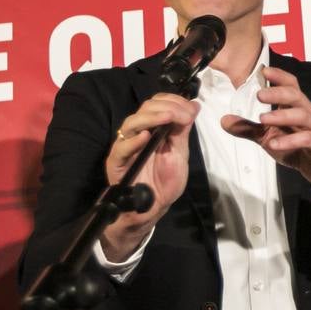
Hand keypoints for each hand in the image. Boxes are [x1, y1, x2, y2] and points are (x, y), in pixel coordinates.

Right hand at [101, 93, 198, 258]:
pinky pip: (121, 148)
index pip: (157, 104)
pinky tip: (146, 137)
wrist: (152, 208)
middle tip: (184, 115)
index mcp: (152, 128)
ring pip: (131, 123)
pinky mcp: (116, 162)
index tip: (190, 108)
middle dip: (167, 107)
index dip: (173, 101)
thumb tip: (194, 106)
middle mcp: (137, 133)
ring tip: (168, 118)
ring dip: (151, 117)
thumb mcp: (179, 153)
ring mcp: (125, 146)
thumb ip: (183, 130)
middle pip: (144, 109)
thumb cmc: (164, 181)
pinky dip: (133, 141)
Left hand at [222, 67, 310, 209]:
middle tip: (259, 95)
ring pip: (301, 114)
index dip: (279, 76)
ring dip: (281, 115)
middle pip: (295, 95)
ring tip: (262, 119)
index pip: (290, 85)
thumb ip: (248, 128)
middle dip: (277, 93)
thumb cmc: (296, 147)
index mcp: (295, 106)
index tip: (263, 71)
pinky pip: (305, 138)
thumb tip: (224, 120)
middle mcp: (307, 112)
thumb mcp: (267, 137)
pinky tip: (274, 143)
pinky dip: (289, 140)